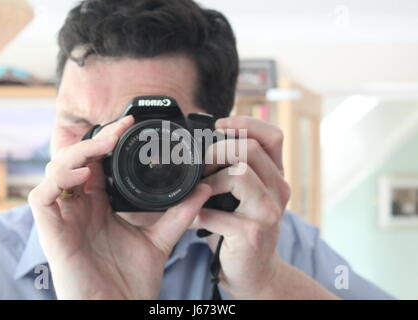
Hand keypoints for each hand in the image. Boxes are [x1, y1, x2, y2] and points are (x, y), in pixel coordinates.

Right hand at [28, 116, 211, 298]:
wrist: (120, 310)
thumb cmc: (132, 280)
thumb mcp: (160, 239)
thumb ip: (179, 213)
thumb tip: (203, 189)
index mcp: (99, 207)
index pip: (96, 164)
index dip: (106, 141)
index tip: (128, 125)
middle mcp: (79, 208)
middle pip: (74, 161)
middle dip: (94, 141)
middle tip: (118, 130)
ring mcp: (64, 219)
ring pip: (54, 171)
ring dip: (77, 154)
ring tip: (103, 148)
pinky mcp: (50, 232)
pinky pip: (41, 197)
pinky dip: (58, 180)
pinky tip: (84, 176)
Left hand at [200, 116, 290, 298]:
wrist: (256, 271)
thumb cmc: (244, 228)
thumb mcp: (246, 195)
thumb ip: (236, 169)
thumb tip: (203, 144)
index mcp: (276, 176)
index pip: (272, 136)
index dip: (245, 123)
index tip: (219, 125)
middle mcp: (279, 190)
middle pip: (250, 149)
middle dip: (218, 150)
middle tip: (202, 163)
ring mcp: (269, 212)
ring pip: (239, 174)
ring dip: (212, 180)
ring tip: (202, 192)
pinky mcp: (254, 233)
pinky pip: (218, 213)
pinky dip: (201, 213)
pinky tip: (199, 219)